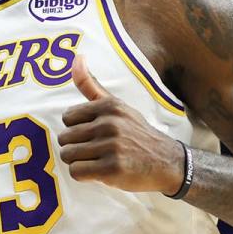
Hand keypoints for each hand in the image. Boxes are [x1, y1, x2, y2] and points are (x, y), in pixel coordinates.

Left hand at [58, 55, 185, 194]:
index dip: (76, 130)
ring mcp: (111, 146)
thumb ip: (92, 85)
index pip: (67, 118)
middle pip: (65, 138)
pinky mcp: (112, 168)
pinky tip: (98, 172)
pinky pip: (77, 172)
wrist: (167, 161)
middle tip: (95, 152)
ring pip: (68, 155)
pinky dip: (83, 175)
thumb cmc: (137, 134)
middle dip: (75, 148)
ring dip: (78, 162)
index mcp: (108, 106)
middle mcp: (109, 123)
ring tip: (96, 161)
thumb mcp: (118, 106)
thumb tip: (77, 57)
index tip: (92, 135)